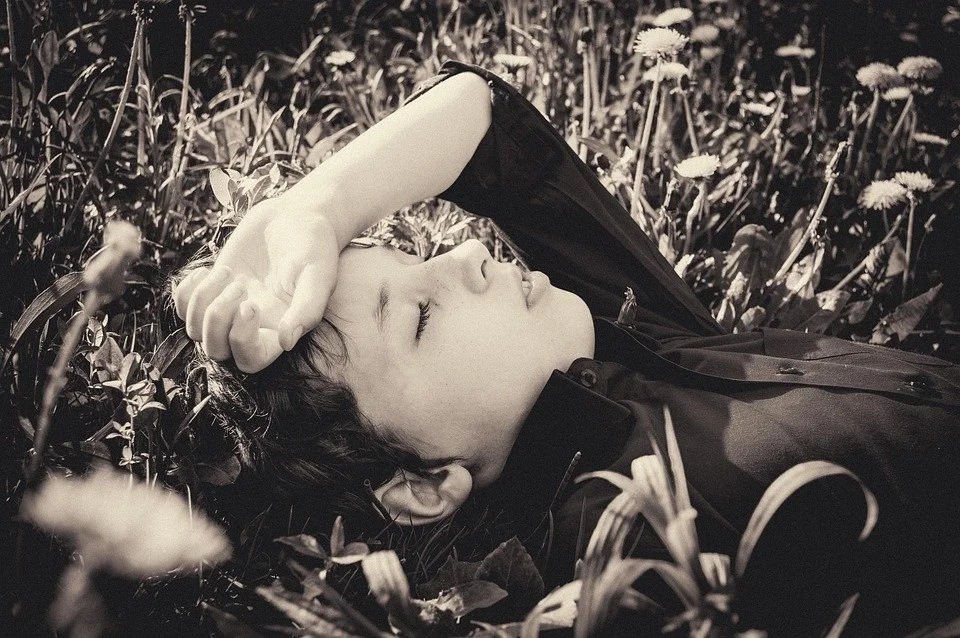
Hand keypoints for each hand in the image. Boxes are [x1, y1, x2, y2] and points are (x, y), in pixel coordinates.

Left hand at [172, 196, 340, 372]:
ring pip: (196, 330)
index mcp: (279, 330)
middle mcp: (253, 326)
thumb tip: (286, 343)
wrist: (297, 216)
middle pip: (217, 351)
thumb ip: (307, 310)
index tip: (250, 305)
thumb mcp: (319, 275)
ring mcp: (230, 308)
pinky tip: (207, 271)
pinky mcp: (213, 288)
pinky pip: (183, 306)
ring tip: (228, 274)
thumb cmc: (314, 246)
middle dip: (218, 319)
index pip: (251, 361)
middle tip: (240, 285)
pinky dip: (186, 291)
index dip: (241, 341)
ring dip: (203, 302)